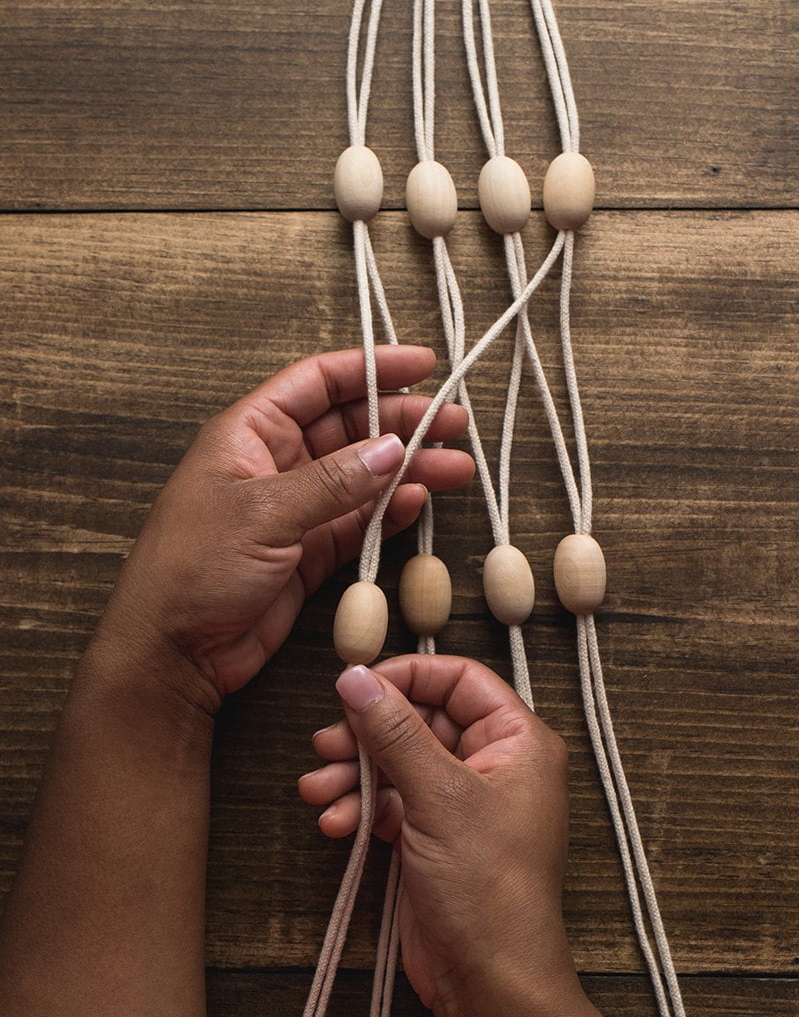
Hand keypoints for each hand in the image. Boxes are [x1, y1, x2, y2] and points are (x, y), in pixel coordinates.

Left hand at [93, 347, 472, 710]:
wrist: (173, 651)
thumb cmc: (194, 569)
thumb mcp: (264, 513)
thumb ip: (333, 481)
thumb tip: (391, 447)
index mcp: (249, 434)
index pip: (317, 382)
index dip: (371, 368)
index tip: (424, 366)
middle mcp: (274, 464)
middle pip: (349, 427)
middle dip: (402, 422)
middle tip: (455, 425)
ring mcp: (293, 510)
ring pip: (361, 477)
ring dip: (406, 469)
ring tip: (456, 468)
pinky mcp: (308, 553)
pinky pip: (357, 522)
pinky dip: (389, 512)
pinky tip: (419, 502)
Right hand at [300, 654, 573, 1014]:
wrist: (489, 982)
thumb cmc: (488, 887)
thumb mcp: (438, 795)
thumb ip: (394, 730)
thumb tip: (355, 677)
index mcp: (518, 741)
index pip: (459, 680)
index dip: (407, 676)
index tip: (356, 686)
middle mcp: (493, 765)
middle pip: (420, 719)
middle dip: (368, 732)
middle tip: (326, 743)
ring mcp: (462, 803)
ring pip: (398, 762)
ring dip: (354, 773)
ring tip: (317, 789)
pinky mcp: (433, 837)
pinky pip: (391, 802)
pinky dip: (360, 808)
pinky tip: (333, 823)